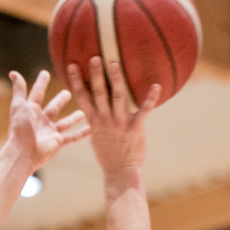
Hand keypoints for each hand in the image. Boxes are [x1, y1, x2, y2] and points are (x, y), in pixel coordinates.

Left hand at [8, 69, 89, 170]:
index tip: (45, 73)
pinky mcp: (57, 142)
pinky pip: (72, 137)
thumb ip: (19, 90)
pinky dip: (81, 134)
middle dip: (60, 101)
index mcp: (31, 111)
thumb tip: (13, 72)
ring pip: (65, 122)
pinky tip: (91, 129)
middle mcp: (41, 121)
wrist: (23, 153)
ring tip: (83, 112)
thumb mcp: (19, 106)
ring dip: (73, 118)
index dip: (41, 83)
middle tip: (67, 93)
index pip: (37, 93)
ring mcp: (50, 132)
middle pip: (53, 108)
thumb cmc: (20, 129)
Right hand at [67, 57, 159, 174]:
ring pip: (118, 97)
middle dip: (96, 75)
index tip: (73, 66)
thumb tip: (93, 108)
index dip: (77, 81)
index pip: (83, 98)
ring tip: (115, 63)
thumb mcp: (96, 137)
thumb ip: (95, 121)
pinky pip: (144, 110)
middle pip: (99, 93)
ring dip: (116, 79)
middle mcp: (105, 120)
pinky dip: (151, 98)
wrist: (120, 172)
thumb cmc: (108, 155)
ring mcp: (120, 123)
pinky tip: (157, 85)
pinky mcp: (135, 128)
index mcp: (94, 121)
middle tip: (95, 57)